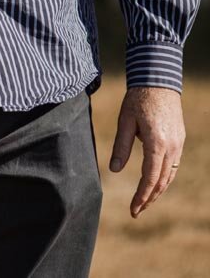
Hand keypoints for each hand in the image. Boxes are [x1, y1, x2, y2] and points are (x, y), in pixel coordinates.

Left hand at [108, 86, 184, 216]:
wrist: (159, 81)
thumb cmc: (138, 99)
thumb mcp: (125, 121)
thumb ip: (120, 146)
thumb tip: (113, 170)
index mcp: (157, 143)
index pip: (150, 178)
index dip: (141, 196)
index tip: (133, 209)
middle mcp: (172, 147)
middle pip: (162, 181)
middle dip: (149, 198)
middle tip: (136, 211)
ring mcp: (179, 144)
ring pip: (170, 176)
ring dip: (158, 191)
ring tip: (144, 202)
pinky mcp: (179, 141)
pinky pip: (173, 166)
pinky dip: (164, 178)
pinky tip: (155, 184)